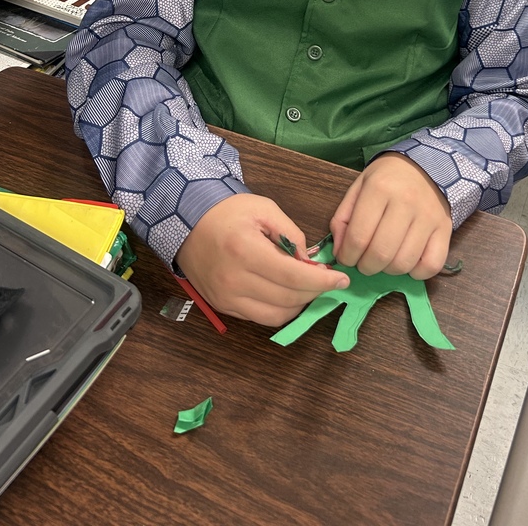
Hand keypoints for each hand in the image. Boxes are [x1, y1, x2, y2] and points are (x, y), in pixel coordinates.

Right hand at [176, 193, 349, 325]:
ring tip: (308, 287)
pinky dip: (280, 310)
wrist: (186, 221)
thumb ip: (292, 234)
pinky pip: (260, 318)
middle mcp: (234, 280)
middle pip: (288, 299)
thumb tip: (310, 262)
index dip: (322, 281)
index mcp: (245, 251)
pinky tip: (288, 294)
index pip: (293, 276)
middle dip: (315, 291)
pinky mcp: (223, 307)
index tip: (341, 279)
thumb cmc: (227, 211)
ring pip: (276, 316)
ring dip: (299, 304)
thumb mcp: (264, 209)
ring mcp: (226, 298)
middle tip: (327, 280)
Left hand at [330, 152, 452, 278]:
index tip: (347, 258)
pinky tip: (407, 262)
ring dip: (388, 270)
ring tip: (384, 260)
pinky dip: (417, 273)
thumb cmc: (387, 179)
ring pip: (404, 262)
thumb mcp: (358, 188)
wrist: (425, 165)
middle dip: (366, 266)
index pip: (358, 236)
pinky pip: (432, 265)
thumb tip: (340, 252)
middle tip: (364, 262)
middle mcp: (406, 202)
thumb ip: (343, 218)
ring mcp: (428, 217)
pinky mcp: (445, 229)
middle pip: (381, 253)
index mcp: (379, 188)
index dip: (347, 256)